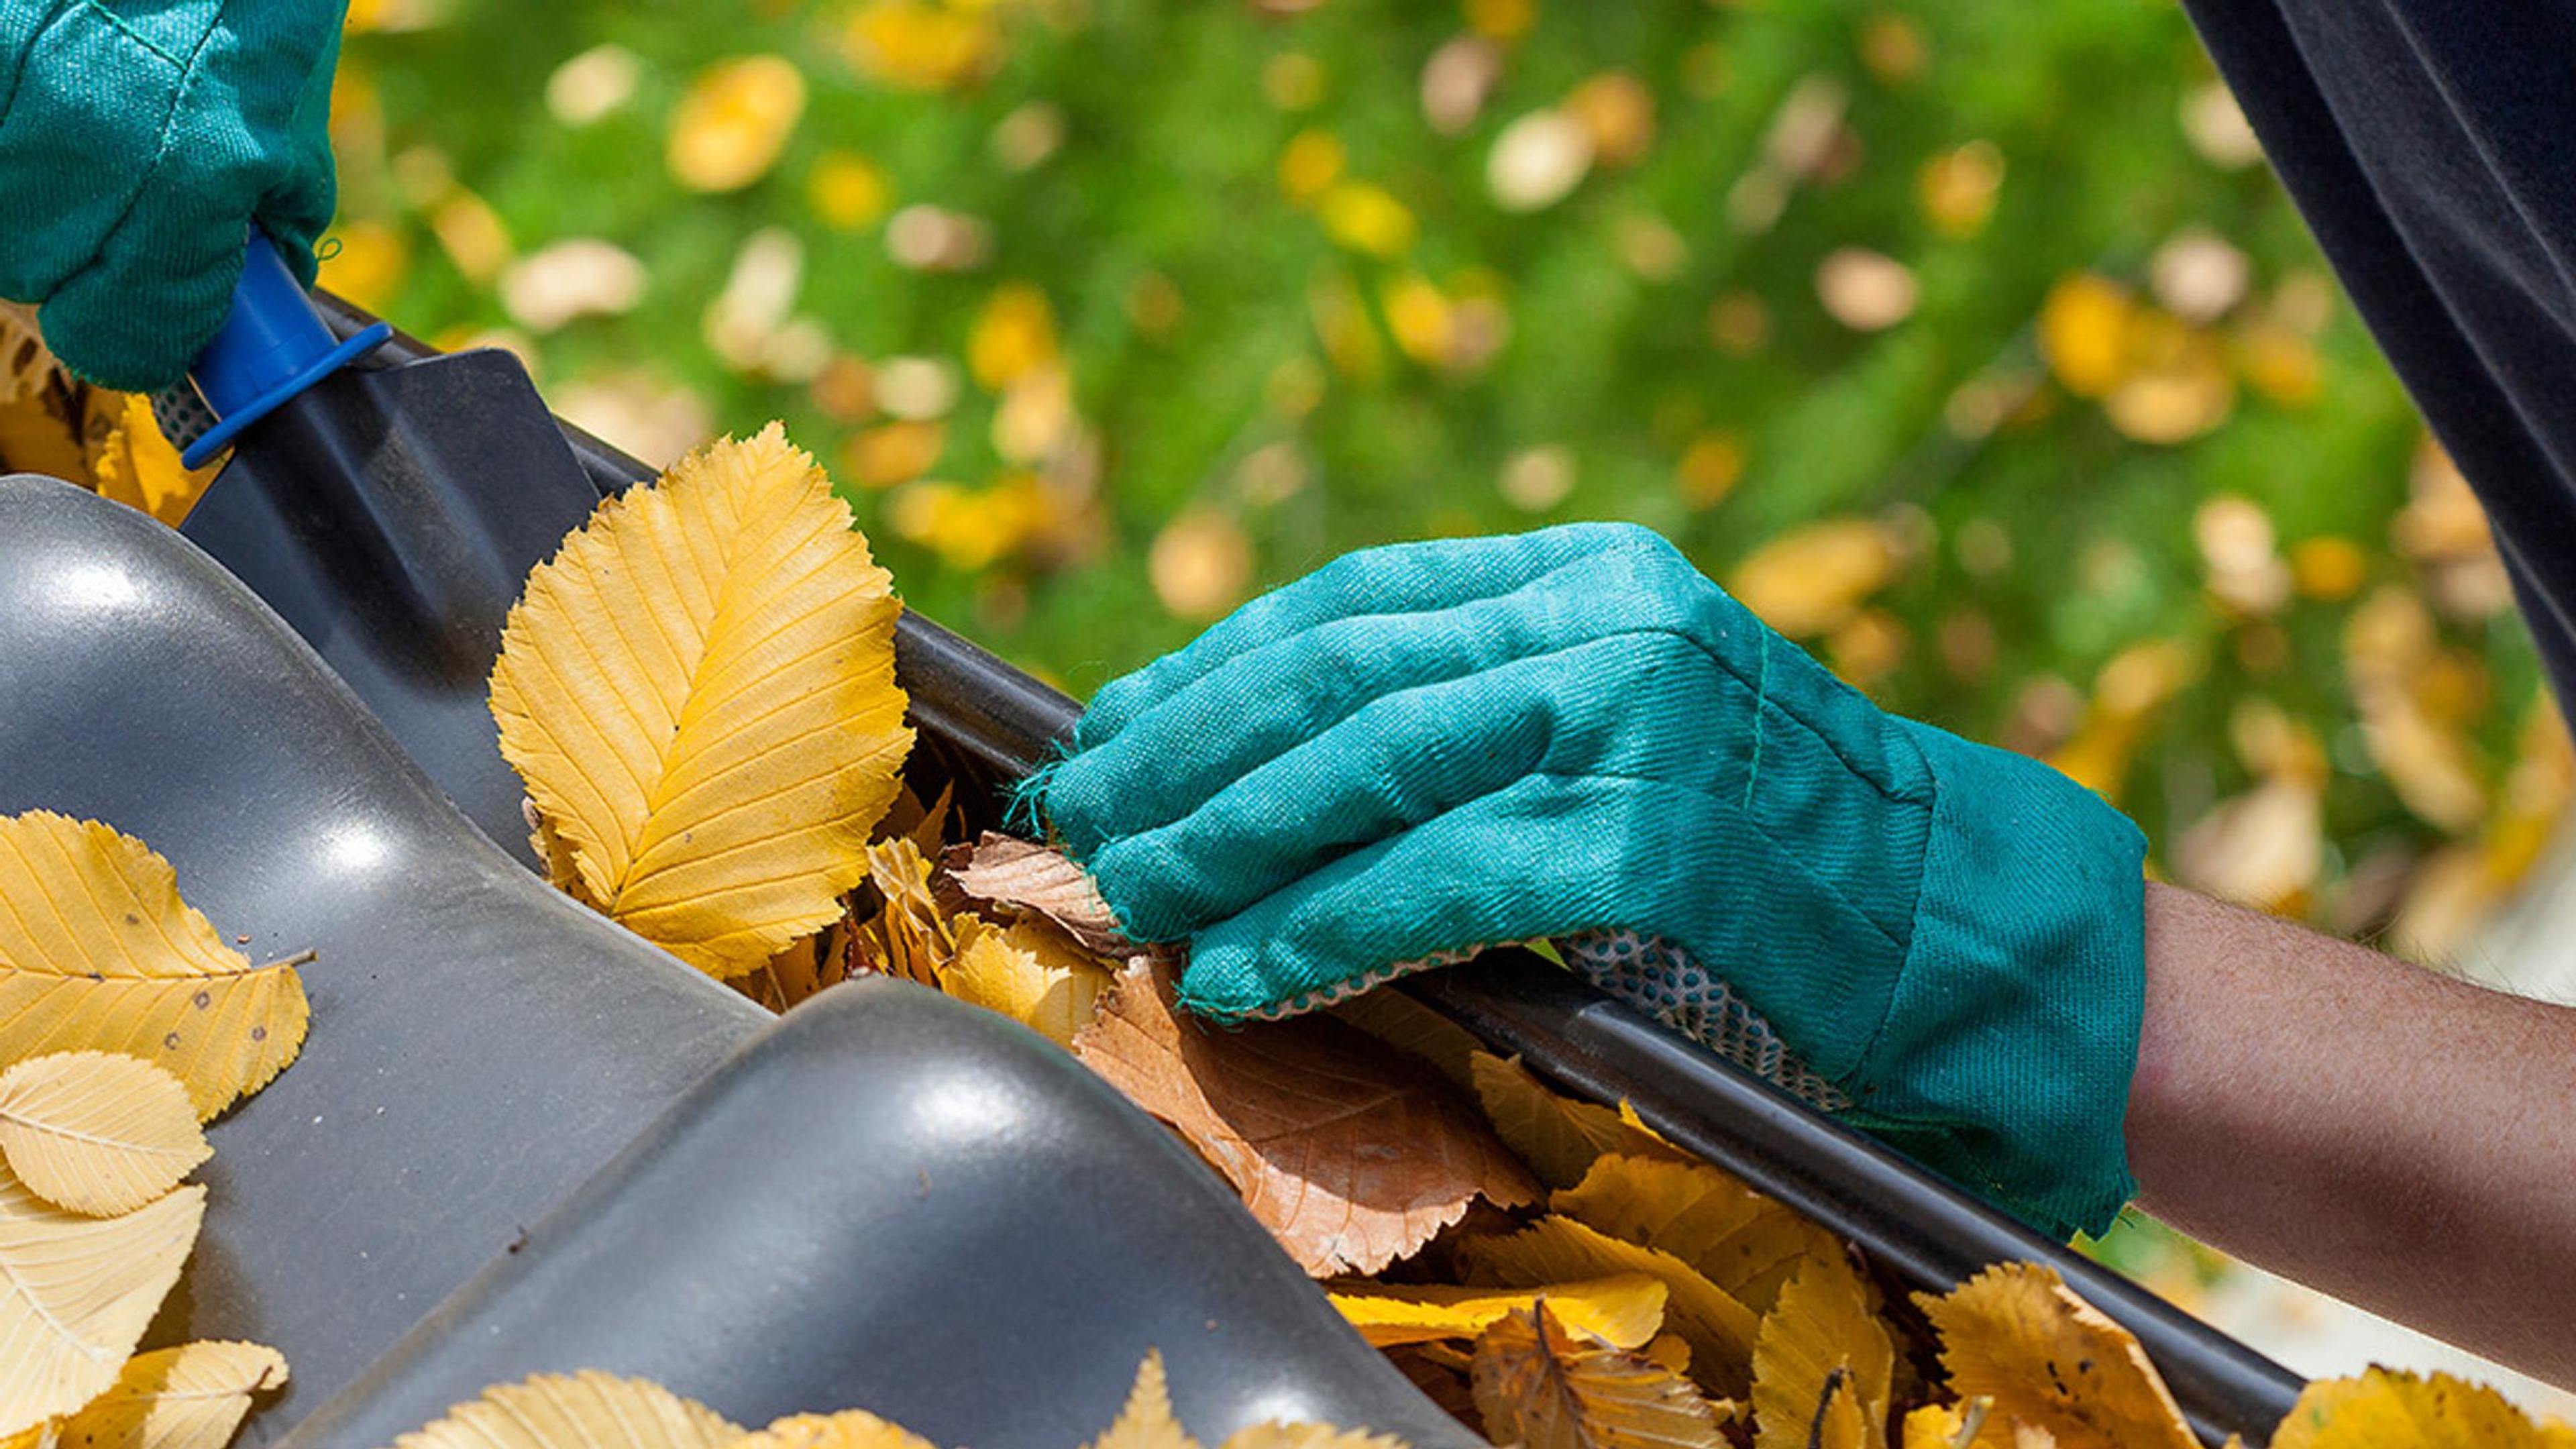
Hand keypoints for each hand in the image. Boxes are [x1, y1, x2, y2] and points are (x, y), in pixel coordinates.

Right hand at [0, 0, 347, 389]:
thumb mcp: (284, 111)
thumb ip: (264, 217)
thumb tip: (242, 300)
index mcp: (188, 179)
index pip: (120, 341)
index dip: (136, 332)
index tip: (144, 312)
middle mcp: (80, 149)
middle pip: (35, 278)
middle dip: (75, 246)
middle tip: (111, 180)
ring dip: (25, 188)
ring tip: (70, 120)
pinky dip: (0, 139)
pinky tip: (31, 93)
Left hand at [1037, 523, 2147, 1238]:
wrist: (1962, 924)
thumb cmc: (1776, 848)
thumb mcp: (1625, 723)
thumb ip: (1481, 712)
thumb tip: (1272, 766)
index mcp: (1588, 573)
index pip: (1351, 602)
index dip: (1210, 669)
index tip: (1113, 733)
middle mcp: (1606, 618)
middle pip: (1336, 675)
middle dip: (1188, 757)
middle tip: (1085, 823)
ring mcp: (1635, 719)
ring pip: (1369, 770)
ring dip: (1227, 845)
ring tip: (1135, 899)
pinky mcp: (1657, 839)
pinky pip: (1441, 882)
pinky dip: (1323, 929)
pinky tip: (1243, 974)